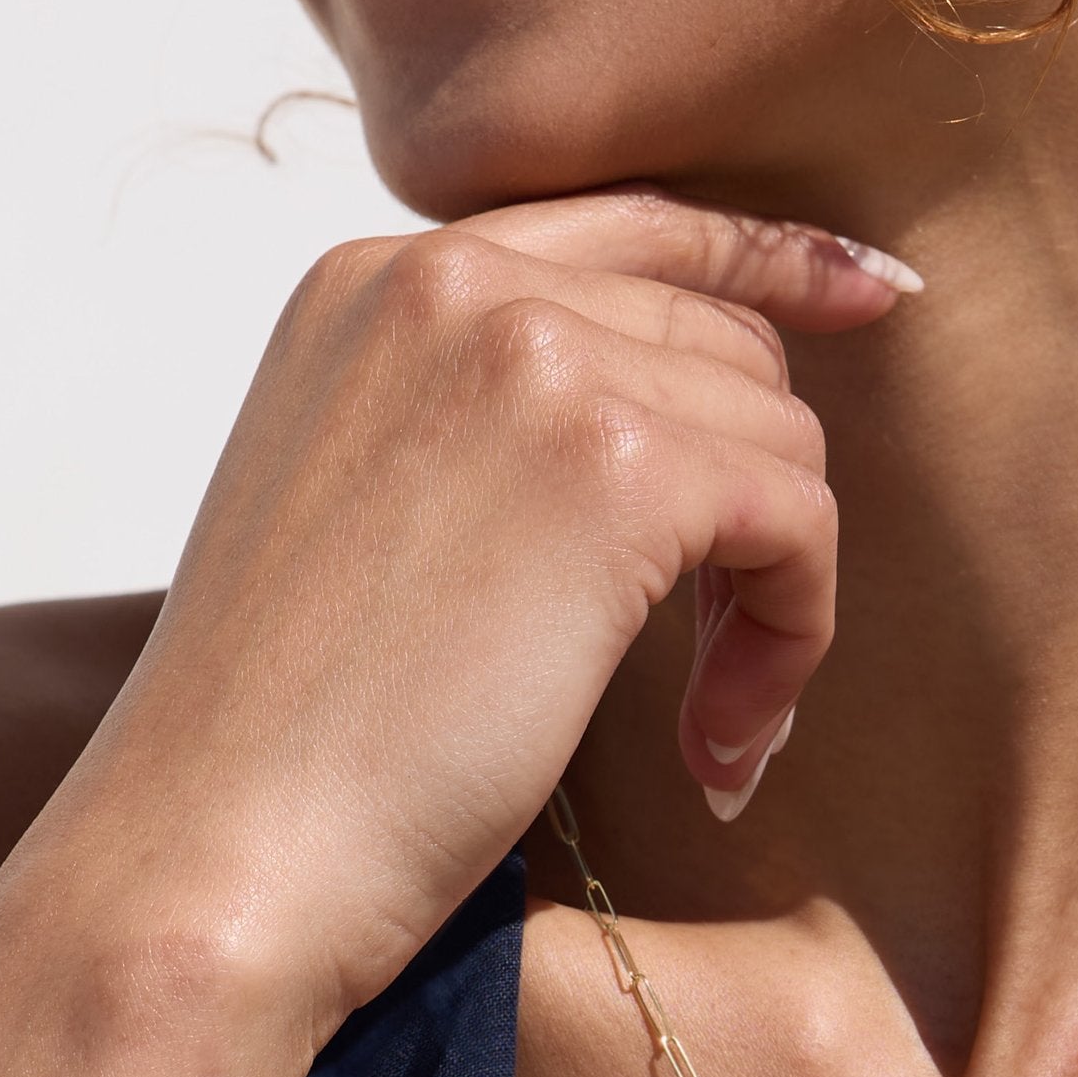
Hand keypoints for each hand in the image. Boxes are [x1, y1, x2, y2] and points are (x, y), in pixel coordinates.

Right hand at [33, 190, 907, 1058]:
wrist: (215, 847)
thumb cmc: (281, 729)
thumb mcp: (354, 500)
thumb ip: (475, 414)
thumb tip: (673, 412)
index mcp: (372, 279)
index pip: (623, 229)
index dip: (759, 258)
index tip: (862, 296)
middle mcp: (451, 282)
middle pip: (719, 344)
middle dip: (749, 505)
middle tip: (718, 665)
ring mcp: (533, 359)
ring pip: (778, 438)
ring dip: (769, 594)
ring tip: (704, 725)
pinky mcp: (617, 466)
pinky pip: (796, 522)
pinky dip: (789, 639)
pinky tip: (717, 746)